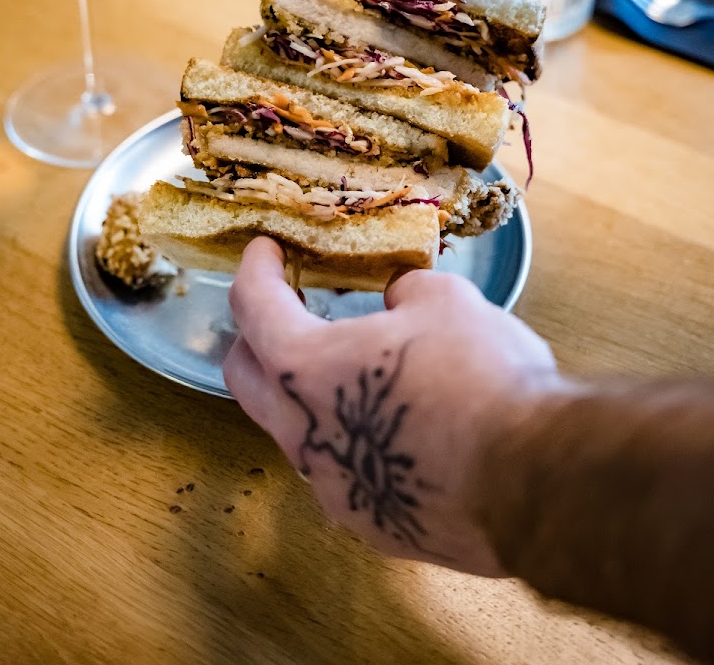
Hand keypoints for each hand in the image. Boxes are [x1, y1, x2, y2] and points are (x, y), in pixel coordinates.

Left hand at [223, 238, 560, 572]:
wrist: (533, 482)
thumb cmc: (482, 379)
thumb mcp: (445, 300)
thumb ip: (405, 294)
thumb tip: (399, 301)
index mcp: (306, 367)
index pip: (253, 306)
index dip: (255, 270)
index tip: (265, 252)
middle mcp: (305, 435)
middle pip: (247, 378)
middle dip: (257, 337)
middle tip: (288, 309)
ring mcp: (335, 490)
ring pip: (295, 433)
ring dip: (309, 396)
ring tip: (353, 369)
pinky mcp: (374, 526)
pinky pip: (345, 475)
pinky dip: (355, 443)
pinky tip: (396, 428)